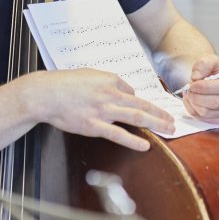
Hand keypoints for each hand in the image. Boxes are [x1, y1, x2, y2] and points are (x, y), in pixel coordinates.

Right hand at [17, 69, 174, 151]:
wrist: (45, 94)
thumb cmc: (64, 83)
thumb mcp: (90, 74)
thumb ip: (108, 80)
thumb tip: (124, 90)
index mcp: (110, 80)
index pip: (132, 92)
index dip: (140, 102)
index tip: (148, 110)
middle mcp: (110, 94)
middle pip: (142, 105)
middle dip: (160, 114)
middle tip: (173, 120)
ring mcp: (103, 111)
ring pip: (136, 117)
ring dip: (156, 124)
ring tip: (168, 130)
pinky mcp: (94, 126)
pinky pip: (118, 134)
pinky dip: (133, 140)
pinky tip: (145, 145)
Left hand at [182, 56, 218, 122]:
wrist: (212, 79)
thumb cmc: (213, 70)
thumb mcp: (209, 60)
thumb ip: (203, 64)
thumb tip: (196, 77)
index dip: (206, 87)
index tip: (193, 84)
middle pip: (216, 102)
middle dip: (198, 96)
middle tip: (189, 89)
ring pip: (208, 112)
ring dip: (194, 103)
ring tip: (190, 94)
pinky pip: (204, 119)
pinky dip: (194, 111)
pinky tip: (193, 101)